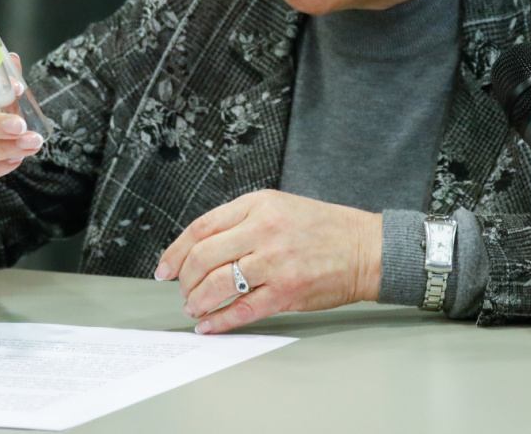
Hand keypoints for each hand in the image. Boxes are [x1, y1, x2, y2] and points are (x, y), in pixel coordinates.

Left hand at [154, 189, 381, 334]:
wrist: (366, 248)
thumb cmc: (323, 228)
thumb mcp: (278, 206)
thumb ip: (241, 222)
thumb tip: (199, 248)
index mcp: (258, 205)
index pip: (201, 227)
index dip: (175, 251)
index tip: (164, 268)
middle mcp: (264, 230)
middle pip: (204, 256)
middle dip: (185, 279)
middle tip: (182, 291)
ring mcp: (275, 262)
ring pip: (218, 284)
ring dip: (197, 301)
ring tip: (193, 308)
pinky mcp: (287, 291)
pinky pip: (242, 310)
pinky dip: (219, 321)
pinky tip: (208, 325)